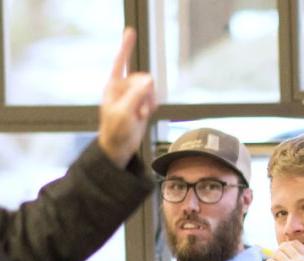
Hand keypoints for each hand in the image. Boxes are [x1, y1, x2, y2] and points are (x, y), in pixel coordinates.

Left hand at [98, 27, 156, 168]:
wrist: (120, 147)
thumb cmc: (115, 131)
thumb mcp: (125, 112)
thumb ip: (137, 94)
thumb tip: (149, 78)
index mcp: (113, 87)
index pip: (120, 62)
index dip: (125, 47)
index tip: (130, 32)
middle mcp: (123, 89)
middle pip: (141, 78)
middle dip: (145, 92)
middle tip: (141, 108)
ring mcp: (132, 96)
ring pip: (149, 88)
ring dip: (149, 101)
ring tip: (141, 113)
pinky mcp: (140, 104)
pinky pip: (152, 98)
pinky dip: (152, 105)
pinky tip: (145, 114)